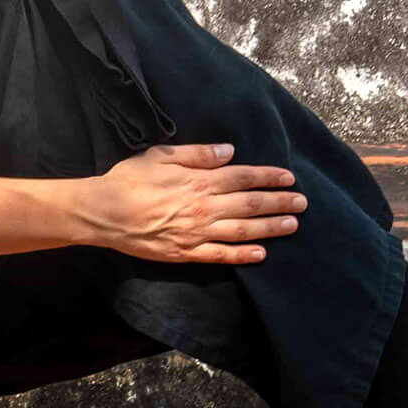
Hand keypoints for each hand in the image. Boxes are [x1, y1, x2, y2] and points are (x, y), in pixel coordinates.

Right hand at [87, 142, 302, 263]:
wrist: (104, 213)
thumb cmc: (130, 179)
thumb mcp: (162, 155)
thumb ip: (198, 153)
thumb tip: (230, 152)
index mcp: (200, 180)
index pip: (245, 177)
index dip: (270, 177)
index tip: (289, 178)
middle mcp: (205, 207)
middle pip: (251, 204)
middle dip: (280, 202)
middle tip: (303, 203)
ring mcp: (197, 232)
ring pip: (244, 231)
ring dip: (271, 228)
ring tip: (292, 225)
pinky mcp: (186, 253)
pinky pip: (221, 255)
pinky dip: (243, 256)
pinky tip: (261, 255)